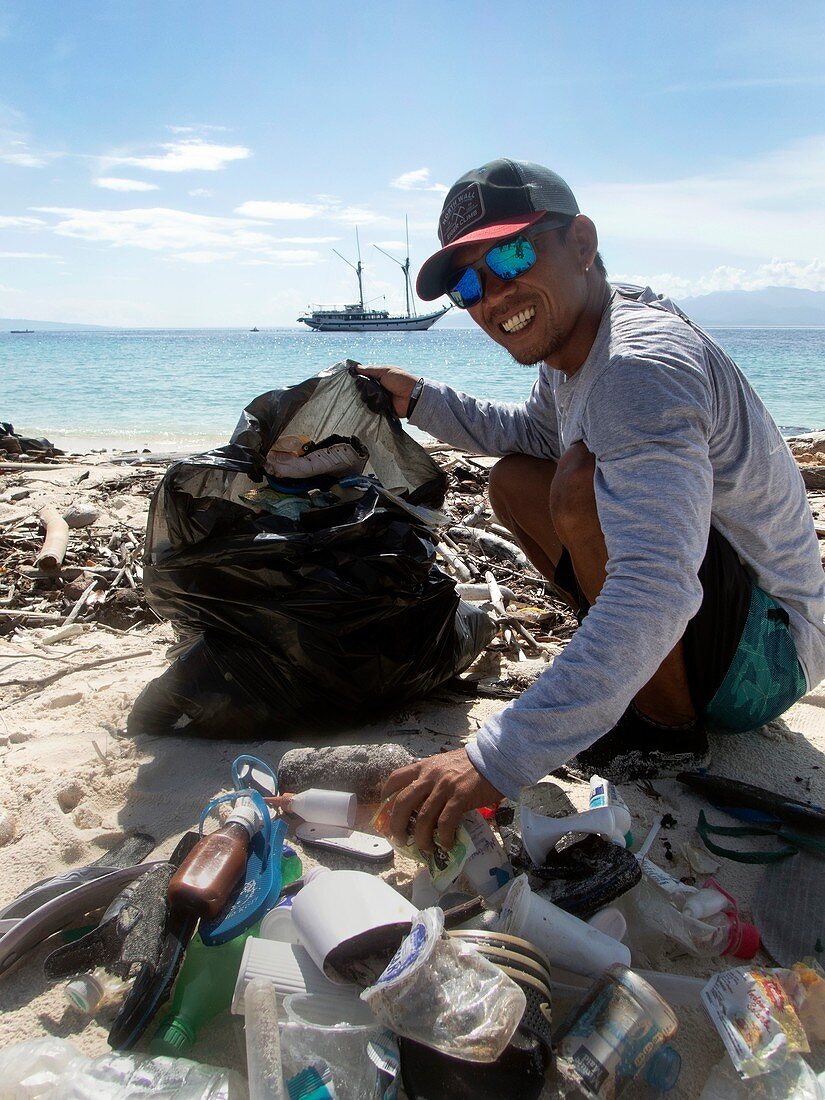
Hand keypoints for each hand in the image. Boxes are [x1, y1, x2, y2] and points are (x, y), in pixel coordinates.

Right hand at [355, 364, 417, 417]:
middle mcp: (378, 388)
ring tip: (376, 395)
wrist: (412, 397)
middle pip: (362, 389)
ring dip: (369, 396)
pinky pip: (371, 408)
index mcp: (379, 377)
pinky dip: (373, 405)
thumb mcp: (385, 371)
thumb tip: (356, 367)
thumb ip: (370, 369)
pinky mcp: (381, 408)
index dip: (358, 378)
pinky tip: (377, 402)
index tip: (353, 377)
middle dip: (363, 388)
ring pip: (365, 398)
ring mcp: (379, 398)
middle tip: (368, 387)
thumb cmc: (401, 380)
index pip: (364, 378)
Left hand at [380, 748, 502, 852]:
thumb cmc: (471, 765)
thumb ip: (432, 779)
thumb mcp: (444, 765)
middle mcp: (430, 776)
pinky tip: (446, 844)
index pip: (396, 778)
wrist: (495, 759)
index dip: (386, 796)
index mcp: (424, 767)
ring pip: (423, 817)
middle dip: (397, 825)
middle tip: (400, 839)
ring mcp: (444, 787)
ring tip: (426, 848)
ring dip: (421, 838)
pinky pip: (445, 822)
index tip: (386, 810)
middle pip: (403, 803)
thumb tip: (423, 805)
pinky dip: (443, 837)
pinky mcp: (460, 797)